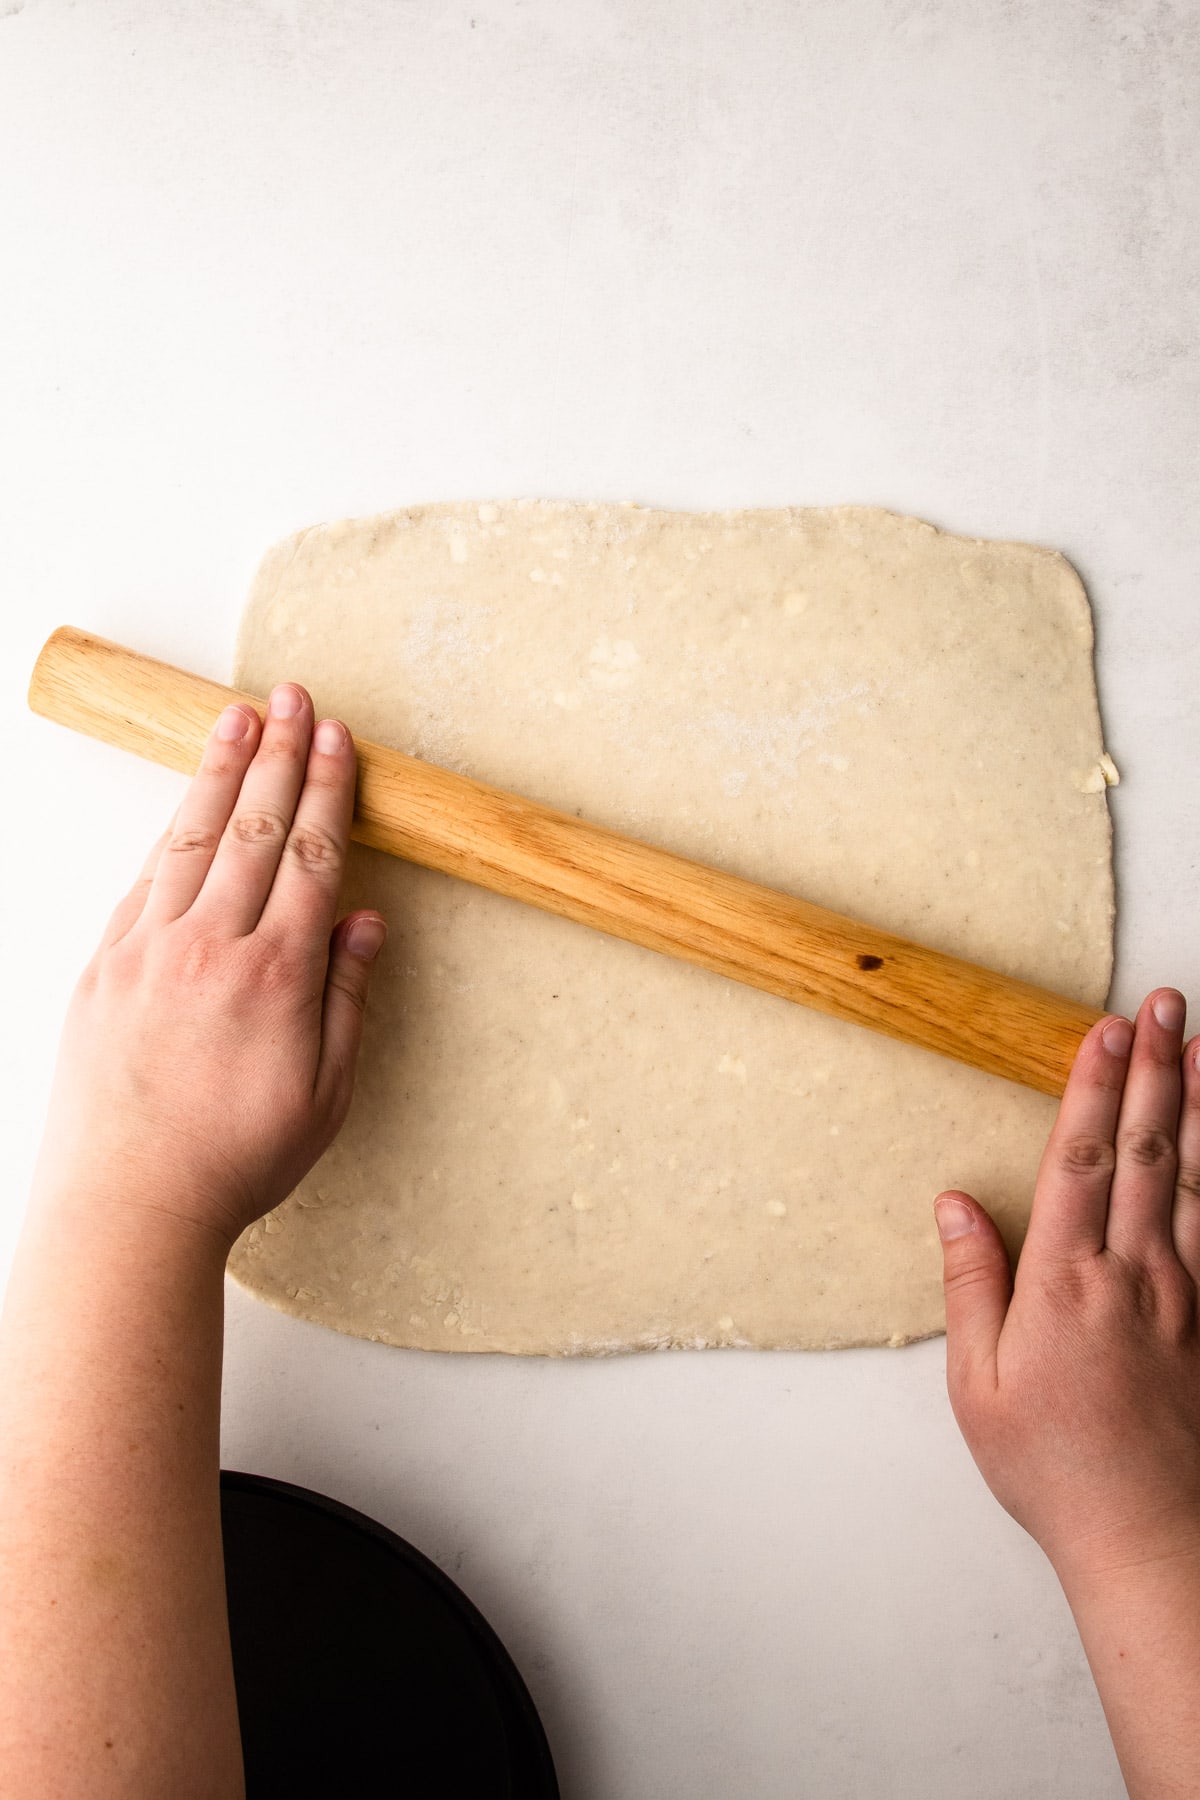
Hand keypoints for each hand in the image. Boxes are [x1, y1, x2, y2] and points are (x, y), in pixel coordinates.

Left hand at [31, 685, 385, 1249]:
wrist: (127, 1205)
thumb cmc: (234, 1161)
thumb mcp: (325, 1094)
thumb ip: (348, 998)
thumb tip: (366, 922)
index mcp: (276, 976)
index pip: (312, 857)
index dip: (328, 789)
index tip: (337, 739)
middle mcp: (211, 948)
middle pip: (254, 828)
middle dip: (279, 755)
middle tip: (292, 698)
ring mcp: (149, 951)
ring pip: (191, 840)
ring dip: (219, 773)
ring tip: (237, 720)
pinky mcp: (104, 967)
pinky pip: (142, 882)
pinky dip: (169, 834)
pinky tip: (186, 806)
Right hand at [935, 991, 1199, 1583]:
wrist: (1156, 1542)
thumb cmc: (1056, 1470)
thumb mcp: (979, 1386)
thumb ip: (972, 1285)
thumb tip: (954, 1205)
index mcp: (1065, 1284)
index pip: (1079, 1160)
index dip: (1091, 1087)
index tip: (1103, 1029)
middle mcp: (1134, 1276)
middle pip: (1147, 1150)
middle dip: (1154, 1068)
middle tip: (1166, 1004)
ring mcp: (1187, 1296)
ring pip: (1199, 1180)